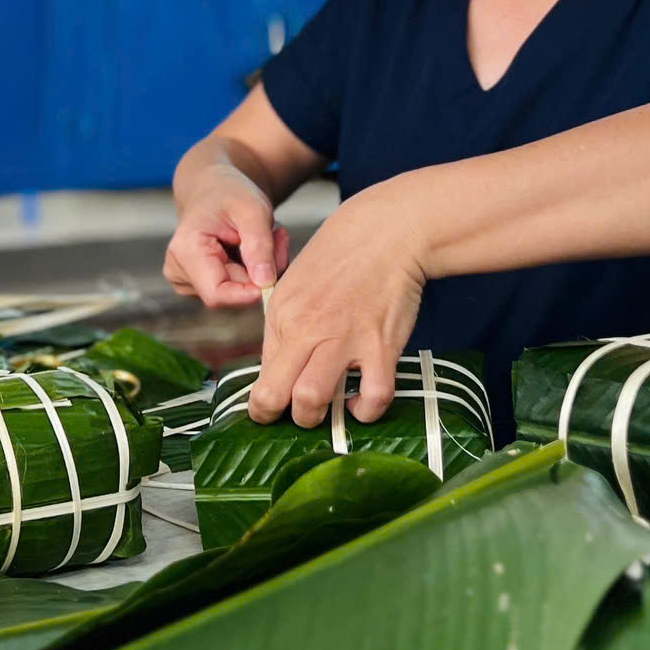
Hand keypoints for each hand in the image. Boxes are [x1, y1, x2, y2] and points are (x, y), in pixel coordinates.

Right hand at [164, 162, 291, 309]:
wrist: (214, 188)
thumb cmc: (230, 194)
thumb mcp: (252, 208)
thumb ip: (259, 245)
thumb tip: (265, 282)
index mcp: (185, 251)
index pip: (217, 294)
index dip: (249, 293)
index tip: (276, 273)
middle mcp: (179, 272)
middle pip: (231, 294)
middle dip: (263, 272)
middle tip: (279, 237)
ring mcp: (188, 281)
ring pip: (238, 293)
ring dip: (261, 270)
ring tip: (267, 236)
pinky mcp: (200, 285)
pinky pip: (236, 290)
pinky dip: (254, 271)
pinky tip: (254, 247)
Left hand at [248, 179, 429, 427]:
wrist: (388, 231)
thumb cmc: (343, 255)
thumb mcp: (295, 283)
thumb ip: (284, 326)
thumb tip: (279, 367)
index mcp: (283, 315)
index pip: (261, 374)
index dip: (263, 400)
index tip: (273, 407)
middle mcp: (308, 329)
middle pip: (274, 395)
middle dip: (276, 417)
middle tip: (291, 417)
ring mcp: (345, 339)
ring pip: (312, 400)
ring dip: (315, 417)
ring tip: (326, 411)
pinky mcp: (382, 346)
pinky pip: (373, 396)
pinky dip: (367, 411)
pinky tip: (362, 403)